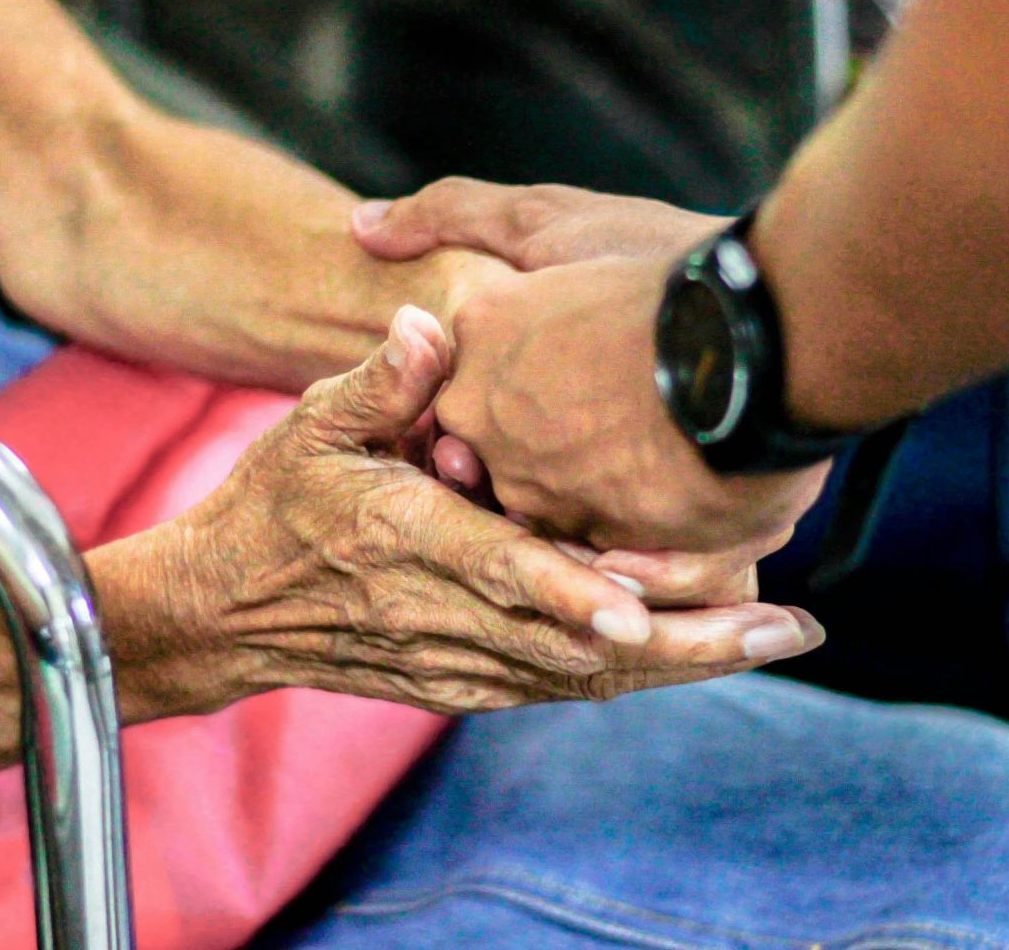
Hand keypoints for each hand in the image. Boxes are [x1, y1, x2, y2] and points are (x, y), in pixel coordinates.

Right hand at [137, 306, 823, 716]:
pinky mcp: (465, 685)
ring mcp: (456, 663)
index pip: (501, 573)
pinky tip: (709, 651)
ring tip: (777, 636)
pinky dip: (638, 672)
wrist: (221, 614)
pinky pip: (564, 685)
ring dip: (683, 664)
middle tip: (786, 627)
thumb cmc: (272, 506)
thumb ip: (382, 381)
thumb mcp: (311, 427)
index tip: (646, 609)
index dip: (573, 594)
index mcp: (403, 543)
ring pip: (586, 677)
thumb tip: (431, 322)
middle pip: (577, 646)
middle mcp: (439, 616)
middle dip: (686, 643)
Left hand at [358, 178, 796, 581]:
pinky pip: (622, 568)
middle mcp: (502, 450)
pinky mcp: (625, 554)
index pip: (456, 404)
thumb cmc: (662, 272)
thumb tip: (363, 227)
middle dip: (546, 458)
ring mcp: (562, 508)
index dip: (507, 392)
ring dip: (601, 509)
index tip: (553, 379)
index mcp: (475, 374)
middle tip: (607, 425)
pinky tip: (683, 517)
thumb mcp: (551, 221)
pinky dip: (650, 554)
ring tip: (660, 471)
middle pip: (505, 471)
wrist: (769, 339)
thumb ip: (452, 215)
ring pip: (565, 524)